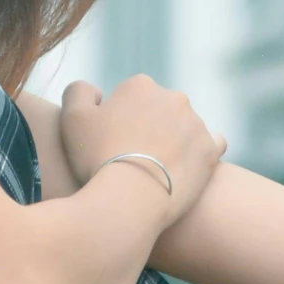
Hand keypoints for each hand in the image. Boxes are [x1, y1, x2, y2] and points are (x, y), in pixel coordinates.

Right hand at [57, 76, 226, 223]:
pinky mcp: (211, 149)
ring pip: (184, 128)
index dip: (118, 121)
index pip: (129, 99)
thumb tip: (97, 90)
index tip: (111, 144)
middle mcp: (173, 97)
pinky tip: (187, 166)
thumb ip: (79, 91)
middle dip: (148, 129)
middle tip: (132, 158)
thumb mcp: (72, 118)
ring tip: (156, 170)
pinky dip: (200, 152)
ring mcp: (196, 123)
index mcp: (140, 85)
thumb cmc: (97, 157)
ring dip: (173, 141)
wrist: (131, 198)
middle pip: (158, 111)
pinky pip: (211, 144)